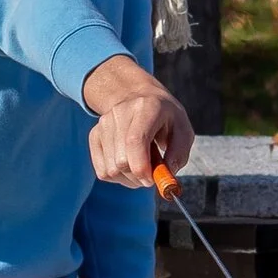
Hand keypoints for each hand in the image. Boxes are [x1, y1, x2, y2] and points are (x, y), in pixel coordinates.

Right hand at [83, 52, 192, 186]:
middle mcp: (120, 113)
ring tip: (142, 166)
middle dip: (139, 178)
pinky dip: (118, 177)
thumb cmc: (166, 118)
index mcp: (146, 107)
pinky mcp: (94, 135)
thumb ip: (178, 155)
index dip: (142, 167)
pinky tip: (129, 165)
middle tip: (152, 175)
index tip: (153, 180)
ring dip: (129, 179)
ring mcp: (104, 124)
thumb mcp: (183, 132)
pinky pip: (102, 172)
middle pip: (121, 161)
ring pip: (111, 170)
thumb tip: (165, 179)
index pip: (135, 141)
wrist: (139, 98)